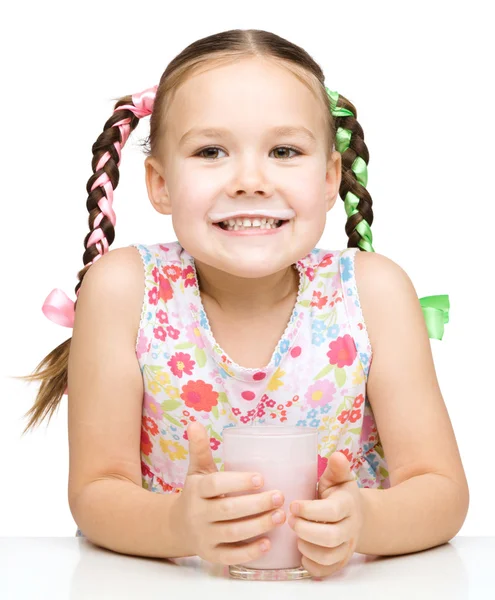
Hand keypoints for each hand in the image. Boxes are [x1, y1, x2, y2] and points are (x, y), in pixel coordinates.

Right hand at [171, 422, 286, 564]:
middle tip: (280, 496)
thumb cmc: (196, 492)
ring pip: (232, 533)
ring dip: (258, 526)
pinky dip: (249, 552)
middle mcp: (198, 514)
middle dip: (256, 505)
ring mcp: (204, 536)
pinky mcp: (211, 555)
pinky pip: (231, 556)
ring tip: (281, 516)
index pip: (215, 484)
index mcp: (196, 490)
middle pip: (228, 510)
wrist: (177, 526)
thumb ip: (199, 448)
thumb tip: (194, 422)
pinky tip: (268, 543)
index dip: (237, 481)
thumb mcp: (197, 470)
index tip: (261, 478)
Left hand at [288, 451, 363, 577]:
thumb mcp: (338, 478)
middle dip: (305, 530)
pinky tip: (301, 551)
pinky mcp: (340, 561)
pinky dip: (311, 564)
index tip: (293, 504)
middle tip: (290, 520)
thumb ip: (337, 468)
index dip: (310, 510)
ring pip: (328, 557)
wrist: (356, 516)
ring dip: (306, 547)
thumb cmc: (339, 494)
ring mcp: (346, 547)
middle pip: (330, 537)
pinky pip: (326, 571)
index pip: (332, 511)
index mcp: (348, 505)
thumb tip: (337, 455)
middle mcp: (350, 528)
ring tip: (295, 535)